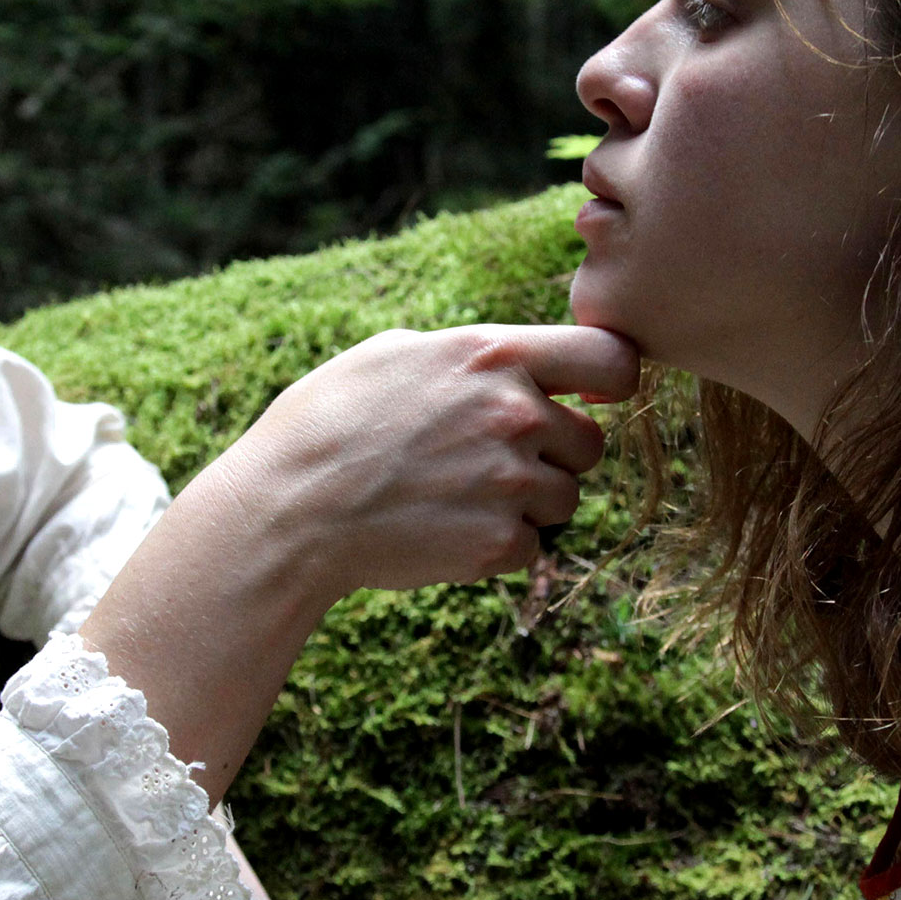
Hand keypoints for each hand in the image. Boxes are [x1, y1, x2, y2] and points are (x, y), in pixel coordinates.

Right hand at [83, 322, 638, 800]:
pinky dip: (497, 546)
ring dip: (525, 504)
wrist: (288, 510)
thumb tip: (526, 358)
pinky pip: (532, 547)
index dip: (610, 381)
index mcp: (492, 354)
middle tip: (483, 462)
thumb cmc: (328, 423)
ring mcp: (512, 483)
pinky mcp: (500, 545)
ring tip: (452, 496)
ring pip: (565, 499)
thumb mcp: (394, 353)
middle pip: (590, 442)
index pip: (612, 358)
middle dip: (552, 455)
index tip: (589, 397)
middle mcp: (515, 414)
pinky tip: (440, 530)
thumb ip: (474, 352)